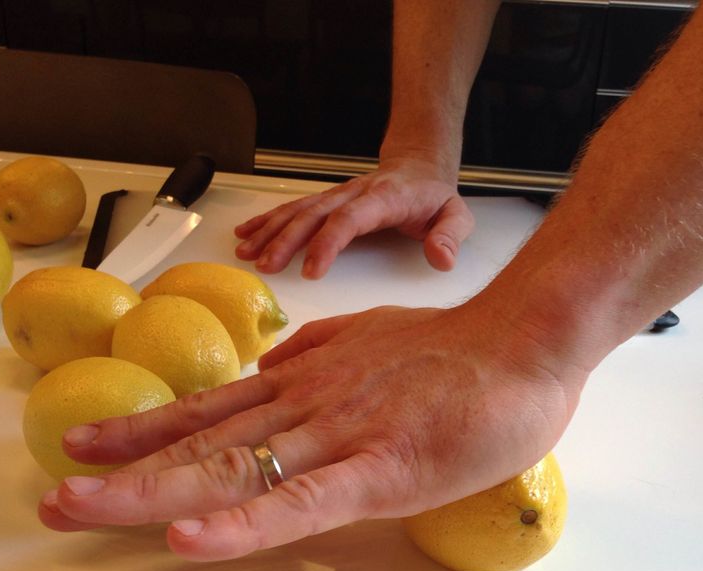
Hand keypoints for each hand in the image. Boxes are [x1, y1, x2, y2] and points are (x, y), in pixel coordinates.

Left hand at [38, 302, 585, 560]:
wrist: (523, 339)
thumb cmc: (457, 350)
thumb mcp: (370, 341)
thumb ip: (320, 356)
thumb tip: (276, 370)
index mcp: (306, 382)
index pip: (211, 412)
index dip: (145, 432)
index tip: (89, 450)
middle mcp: (306, 406)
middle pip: (201, 443)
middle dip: (123, 470)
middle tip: (57, 494)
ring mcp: (338, 436)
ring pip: (232, 469)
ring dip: (151, 491)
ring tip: (81, 507)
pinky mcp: (380, 470)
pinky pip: (302, 502)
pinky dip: (243, 524)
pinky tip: (194, 540)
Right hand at [234, 157, 474, 278]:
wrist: (420, 167)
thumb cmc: (435, 198)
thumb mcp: (457, 215)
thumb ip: (450, 237)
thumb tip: (442, 259)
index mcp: (384, 199)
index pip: (350, 220)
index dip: (328, 243)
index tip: (311, 270)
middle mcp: (354, 194)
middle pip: (314, 215)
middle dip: (286, 240)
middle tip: (266, 266)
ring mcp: (338, 195)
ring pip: (299, 210)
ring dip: (270, 230)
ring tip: (246, 252)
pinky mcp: (328, 200)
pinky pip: (295, 208)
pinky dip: (268, 220)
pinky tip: (247, 233)